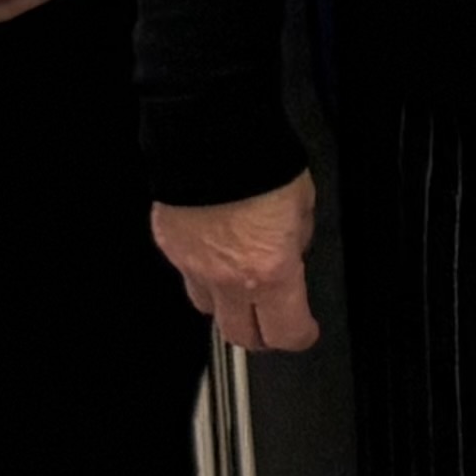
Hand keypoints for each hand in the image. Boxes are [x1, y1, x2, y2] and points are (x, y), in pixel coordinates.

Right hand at [154, 173, 320, 355]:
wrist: (210, 139)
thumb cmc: (259, 164)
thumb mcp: (303, 203)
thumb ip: (300, 237)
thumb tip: (294, 247)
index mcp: (270, 271)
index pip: (286, 331)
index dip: (301, 335)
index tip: (305, 330)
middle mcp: (228, 279)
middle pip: (240, 336)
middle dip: (260, 334)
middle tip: (272, 322)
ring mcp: (193, 267)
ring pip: (208, 309)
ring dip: (227, 306)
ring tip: (241, 288)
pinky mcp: (170, 248)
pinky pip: (187, 274)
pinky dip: (203, 271)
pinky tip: (215, 252)